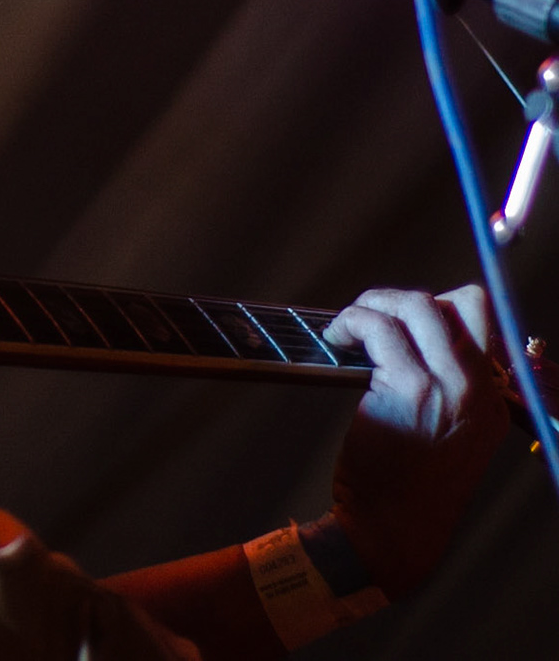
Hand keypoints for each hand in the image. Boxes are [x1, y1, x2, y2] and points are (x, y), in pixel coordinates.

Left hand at [322, 285, 508, 596]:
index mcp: (492, 401)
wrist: (393, 531)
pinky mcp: (410, 389)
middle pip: (464, 303)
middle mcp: (480, 390)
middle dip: (409, 298)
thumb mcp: (446, 438)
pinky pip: (379, 327)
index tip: (400, 321)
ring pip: (419, 306)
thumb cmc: (407, 487)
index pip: (485, 324)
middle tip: (374, 316)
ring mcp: (449, 388)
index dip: (439, 309)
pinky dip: (352, 321)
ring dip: (375, 303)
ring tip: (349, 326)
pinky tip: (337, 338)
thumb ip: (442, 393)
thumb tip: (404, 343)